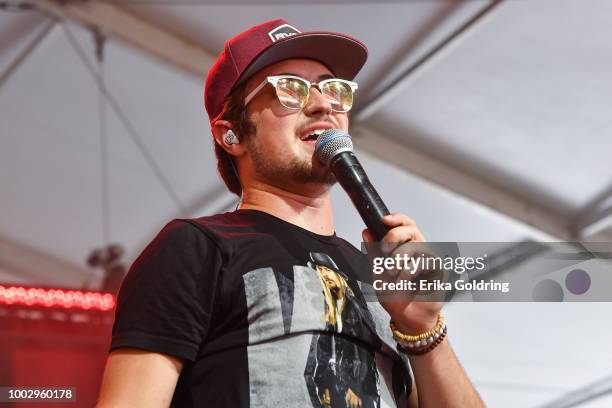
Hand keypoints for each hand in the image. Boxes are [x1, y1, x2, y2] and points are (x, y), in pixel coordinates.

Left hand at [362, 212, 443, 334]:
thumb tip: (366, 230)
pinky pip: (424, 261)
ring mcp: (431, 260)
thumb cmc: (395, 296)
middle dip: (394, 236)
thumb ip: (373, 252)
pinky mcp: (439, 271)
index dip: (397, 218)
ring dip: (398, 258)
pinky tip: (402, 280)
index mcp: (407, 248)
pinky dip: (408, 270)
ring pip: (416, 245)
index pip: (405, 225)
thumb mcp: (377, 272)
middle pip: (411, 229)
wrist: (406, 319)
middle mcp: (420, 251)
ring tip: (392, 272)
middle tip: (384, 249)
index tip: (384, 219)